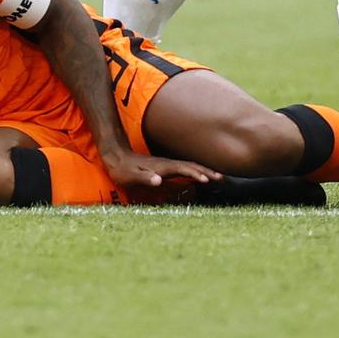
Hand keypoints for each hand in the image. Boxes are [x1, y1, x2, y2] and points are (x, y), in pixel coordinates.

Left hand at [101, 149, 220, 188]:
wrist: (116, 156)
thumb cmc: (123, 170)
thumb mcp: (131, 176)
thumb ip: (144, 178)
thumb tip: (158, 181)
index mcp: (162, 167)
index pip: (183, 169)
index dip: (195, 174)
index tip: (207, 180)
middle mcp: (167, 164)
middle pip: (191, 166)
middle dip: (207, 171)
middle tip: (222, 178)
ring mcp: (167, 165)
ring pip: (189, 166)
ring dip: (204, 170)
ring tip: (218, 176)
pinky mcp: (166, 167)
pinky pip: (185, 168)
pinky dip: (196, 171)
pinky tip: (200, 175)